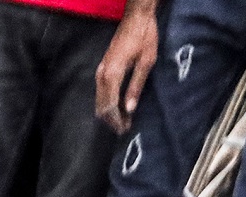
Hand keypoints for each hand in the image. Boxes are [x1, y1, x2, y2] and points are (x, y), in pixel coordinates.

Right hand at [95, 9, 157, 132]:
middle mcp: (102, 74)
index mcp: (113, 74)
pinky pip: (100, 91)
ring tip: (121, 120)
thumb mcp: (146, 62)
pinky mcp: (103, 68)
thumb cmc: (144, 38)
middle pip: (101, 105)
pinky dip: (107, 102)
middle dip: (111, 119)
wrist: (136, 18)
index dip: (116, 120)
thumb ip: (136, 86)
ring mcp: (101, 71)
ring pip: (99, 99)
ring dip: (109, 112)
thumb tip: (129, 109)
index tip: (125, 129)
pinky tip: (116, 106)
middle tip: (123, 128)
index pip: (110, 106)